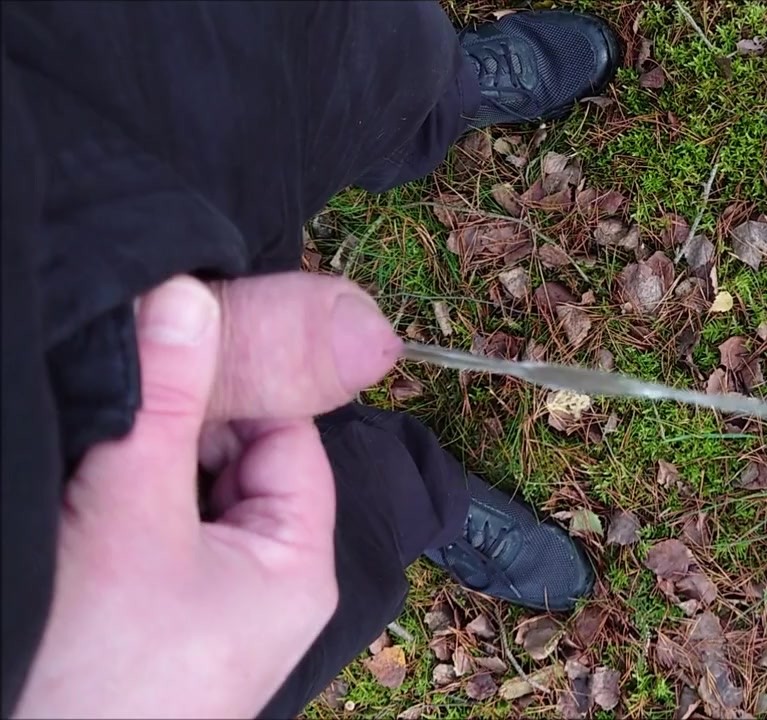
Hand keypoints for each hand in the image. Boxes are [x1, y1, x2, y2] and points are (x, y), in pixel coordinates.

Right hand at [15, 273, 399, 717]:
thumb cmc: (90, 675)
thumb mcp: (131, 516)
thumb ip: (164, 404)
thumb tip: (188, 294)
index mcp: (294, 567)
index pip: (289, 436)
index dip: (237, 381)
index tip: (175, 332)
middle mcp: (261, 590)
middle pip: (232, 464)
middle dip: (175, 424)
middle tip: (113, 388)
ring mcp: (202, 614)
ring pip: (179, 500)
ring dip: (135, 466)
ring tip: (85, 458)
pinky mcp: (148, 629)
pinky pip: (145, 541)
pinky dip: (114, 510)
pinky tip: (75, 496)